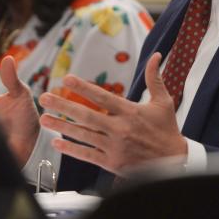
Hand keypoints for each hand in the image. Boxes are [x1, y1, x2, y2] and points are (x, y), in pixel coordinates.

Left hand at [38, 52, 185, 175]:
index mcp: (131, 112)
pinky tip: (57, 143)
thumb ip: (154, 78)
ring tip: (44, 119)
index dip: (84, 88)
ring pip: (83, 135)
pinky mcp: (112, 163)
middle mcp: (120, 129)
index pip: (103, 97)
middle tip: (44, 98)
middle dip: (63, 106)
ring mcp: (115, 147)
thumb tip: (156, 55)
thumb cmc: (167, 130)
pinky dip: (71, 149)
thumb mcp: (163, 102)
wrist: (174, 163)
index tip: (67, 79)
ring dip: (61, 126)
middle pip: (87, 116)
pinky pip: (87, 155)